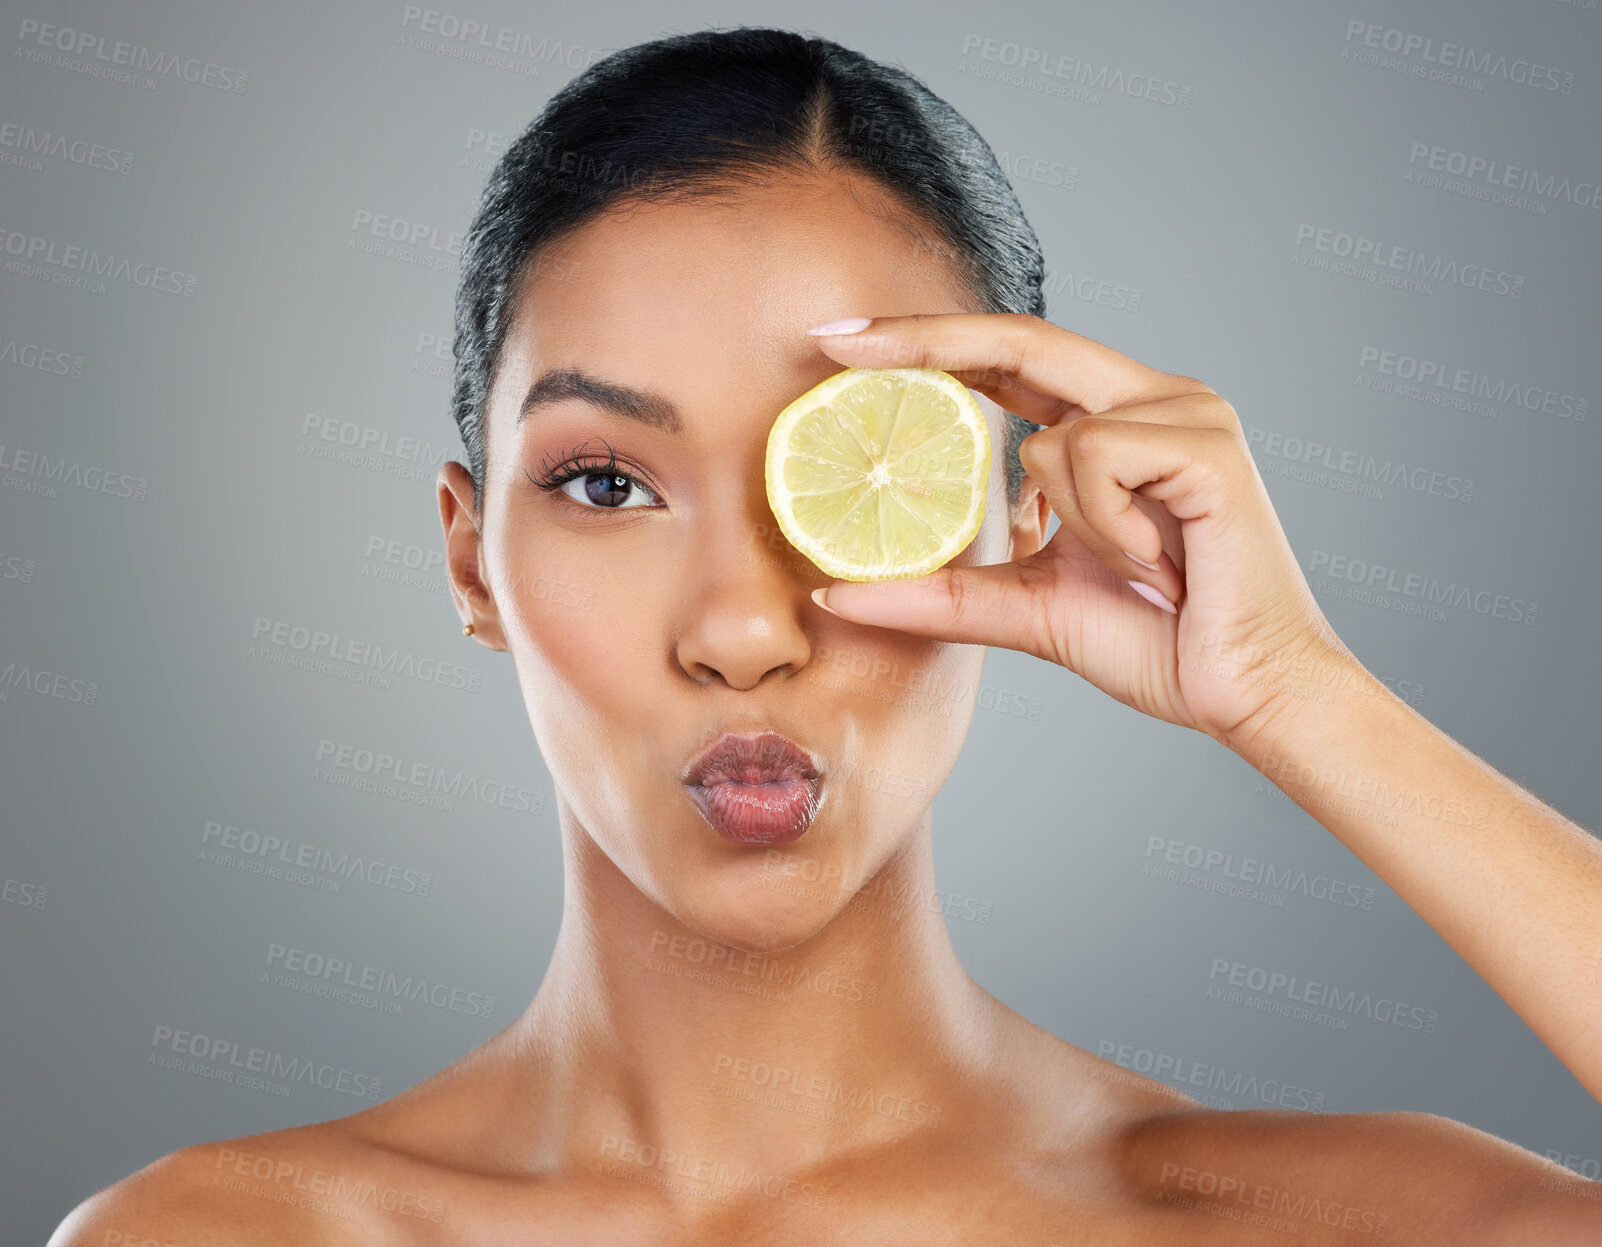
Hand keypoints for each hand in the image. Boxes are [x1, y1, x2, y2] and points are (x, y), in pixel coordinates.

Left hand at [805, 312, 1358, 748]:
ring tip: (1132, 569)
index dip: (928, 345)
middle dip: (924, 338)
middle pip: (1022, 340)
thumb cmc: (1157, 643)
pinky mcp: (1206, 445)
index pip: (1010, 361)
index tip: (840, 347)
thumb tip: (834, 595)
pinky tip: (1154, 562)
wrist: (1249, 694)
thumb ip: (939, 593)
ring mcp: (1187, 414)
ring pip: (1055, 436)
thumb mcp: (1025, 608)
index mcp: (1117, 424)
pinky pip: (1100, 461)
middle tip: (833, 344)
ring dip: (1067, 519)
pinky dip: (1104, 524)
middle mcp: (1154, 399)